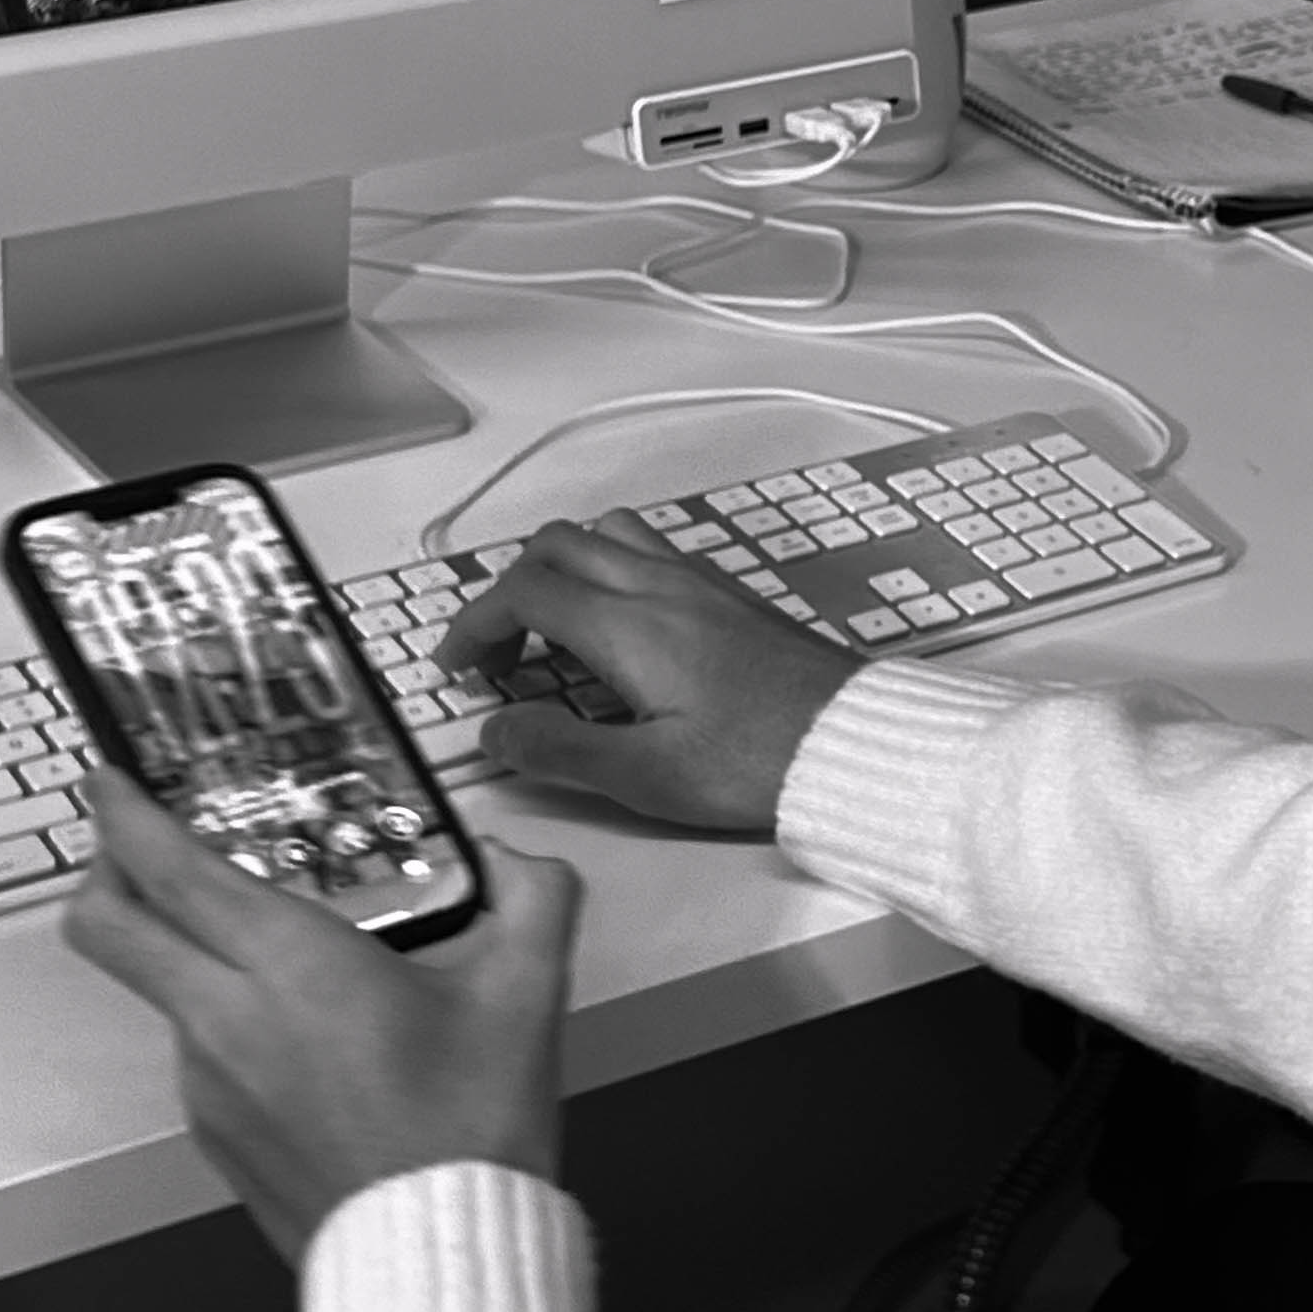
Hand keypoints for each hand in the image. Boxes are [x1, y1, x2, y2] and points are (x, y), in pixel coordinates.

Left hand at [63, 766, 580, 1265]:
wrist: (437, 1261)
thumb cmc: (474, 1126)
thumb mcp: (530, 995)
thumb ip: (534, 897)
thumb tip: (511, 860)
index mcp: (291, 964)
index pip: (167, 869)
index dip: (122, 812)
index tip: (109, 777)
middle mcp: (223, 1016)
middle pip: (106, 927)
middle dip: (104, 868)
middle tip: (135, 841)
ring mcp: (206, 1082)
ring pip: (158, 990)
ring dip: (183, 952)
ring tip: (268, 950)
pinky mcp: (213, 1135)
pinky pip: (196, 1052)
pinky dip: (223, 1020)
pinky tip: (300, 1038)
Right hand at [435, 513, 864, 832]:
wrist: (856, 743)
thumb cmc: (761, 763)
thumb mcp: (647, 777)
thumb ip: (560, 749)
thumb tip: (497, 730)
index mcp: (631, 626)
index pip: (524, 592)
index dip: (474, 625)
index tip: (456, 666)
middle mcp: (661, 586)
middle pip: (557, 544)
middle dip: (510, 590)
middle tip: (502, 657)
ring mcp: (700, 582)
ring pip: (608, 533)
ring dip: (564, 568)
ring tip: (557, 635)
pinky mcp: (730, 594)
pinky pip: (652, 550)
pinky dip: (613, 572)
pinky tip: (623, 633)